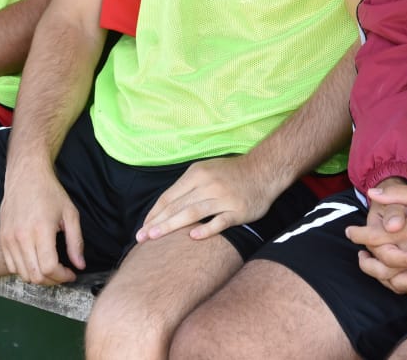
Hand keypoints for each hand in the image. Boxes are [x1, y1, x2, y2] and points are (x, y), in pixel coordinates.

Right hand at [0, 163, 84, 284]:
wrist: (26, 176)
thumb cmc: (50, 193)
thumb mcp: (70, 214)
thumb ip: (76, 242)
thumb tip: (80, 265)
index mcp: (41, 230)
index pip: (49, 268)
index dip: (62, 276)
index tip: (71, 273)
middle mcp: (21, 237)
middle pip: (35, 276)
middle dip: (52, 280)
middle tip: (63, 273)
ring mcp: (9, 239)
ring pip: (22, 274)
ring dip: (38, 277)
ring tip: (51, 268)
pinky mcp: (2, 239)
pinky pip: (11, 266)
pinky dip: (25, 270)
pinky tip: (36, 261)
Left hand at [135, 156, 274, 242]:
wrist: (264, 170)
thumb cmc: (231, 173)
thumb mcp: (206, 171)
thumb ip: (188, 187)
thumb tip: (165, 207)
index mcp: (196, 174)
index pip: (169, 196)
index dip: (154, 213)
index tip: (142, 227)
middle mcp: (208, 184)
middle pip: (177, 206)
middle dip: (157, 222)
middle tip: (142, 238)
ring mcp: (223, 198)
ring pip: (193, 213)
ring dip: (172, 226)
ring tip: (156, 238)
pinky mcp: (238, 210)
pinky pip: (220, 221)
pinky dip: (206, 229)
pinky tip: (193, 237)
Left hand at [346, 184, 406, 297]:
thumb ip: (396, 195)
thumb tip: (372, 193)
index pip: (376, 238)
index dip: (359, 235)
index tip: (350, 232)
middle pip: (382, 267)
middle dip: (366, 262)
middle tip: (359, 254)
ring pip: (396, 283)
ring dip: (380, 277)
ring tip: (373, 266)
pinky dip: (401, 286)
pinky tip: (395, 278)